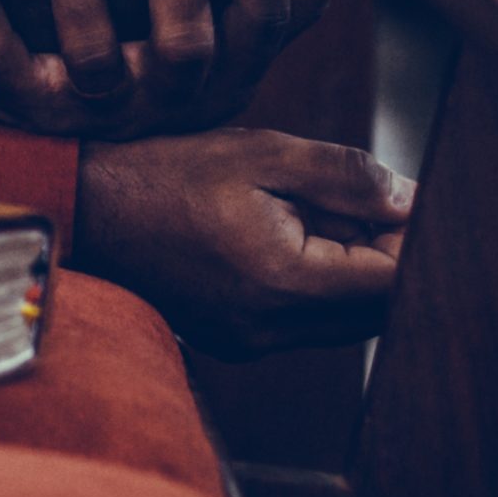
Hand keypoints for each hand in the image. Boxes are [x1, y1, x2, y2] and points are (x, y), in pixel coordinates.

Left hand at [0, 0, 351, 139]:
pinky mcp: (27, 106)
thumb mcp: (235, 50)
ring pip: (92, 52)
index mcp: (220, 73)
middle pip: (182, 43)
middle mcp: (163, 95)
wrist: (89, 171)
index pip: (258, 22)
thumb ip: (284, 2)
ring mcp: (94, 105)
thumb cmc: (170, 75)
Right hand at [72, 127, 410, 357]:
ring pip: (344, 321)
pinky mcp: (235, 343)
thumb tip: (412, 200)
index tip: (406, 202)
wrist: (83, 211)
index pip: (393, 284)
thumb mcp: (261, 153)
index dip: (414, 242)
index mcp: (281, 280)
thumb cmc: (165, 173)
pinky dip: (316, 285)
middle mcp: (269, 328)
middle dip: (387, 257)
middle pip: (376, 311)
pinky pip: (305, 324)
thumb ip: (345, 176)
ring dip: (352, 273)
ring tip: (313, 215)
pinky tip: (284, 237)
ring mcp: (250, 343)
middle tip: (364, 202)